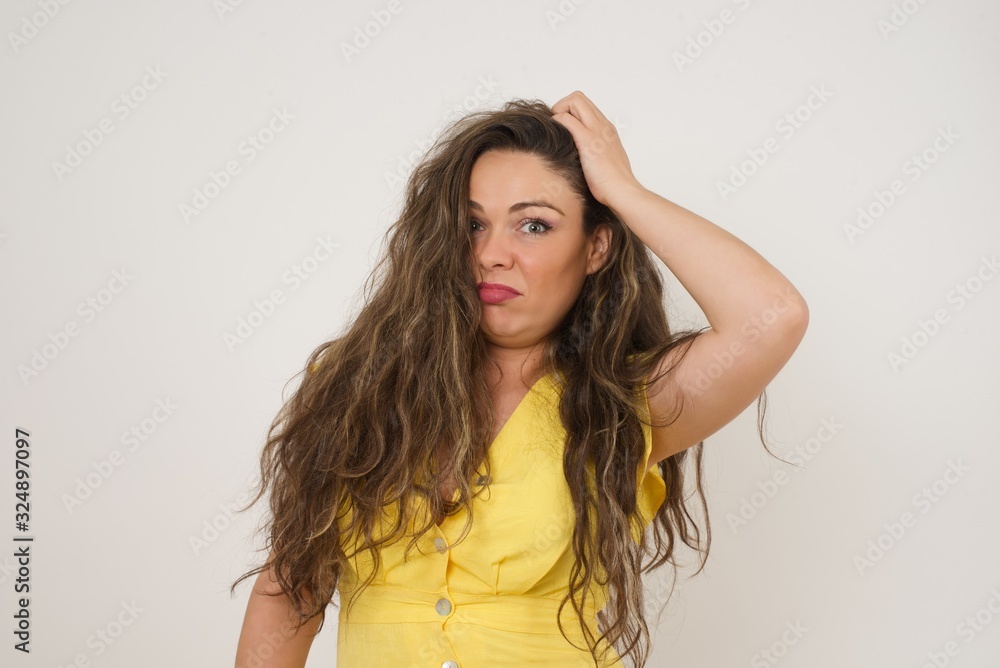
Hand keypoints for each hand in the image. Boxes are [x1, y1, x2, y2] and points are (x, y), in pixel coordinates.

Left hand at [550, 91, 642, 208]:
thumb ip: (597, 154)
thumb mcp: (605, 162)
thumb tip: (583, 159)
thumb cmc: (613, 184)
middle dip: (562, 106)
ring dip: (559, 111)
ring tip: (556, 131)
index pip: (586, 105)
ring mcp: (596, 131)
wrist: (621, 191)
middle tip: (556, 126)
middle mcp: (602, 125)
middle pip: (579, 97)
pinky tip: (555, 137)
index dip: (570, 111)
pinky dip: (557, 122)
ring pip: (574, 101)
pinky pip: (567, 120)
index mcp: (607, 129)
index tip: (563, 127)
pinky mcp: (588, 141)